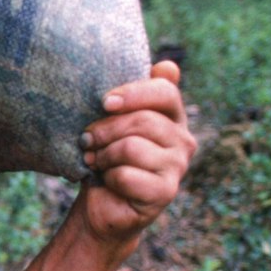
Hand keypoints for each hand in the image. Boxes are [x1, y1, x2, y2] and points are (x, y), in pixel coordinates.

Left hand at [78, 61, 195, 243]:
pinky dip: (108, 177)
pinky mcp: (165, 192)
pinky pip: (126, 175)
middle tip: (87, 141)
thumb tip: (168, 66)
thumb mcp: (114, 121)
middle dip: (104, 130)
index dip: (132, 93)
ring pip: (131, 147)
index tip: (104, 102)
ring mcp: (178, 167)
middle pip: (142, 120)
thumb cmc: (106, 158)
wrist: (101, 204)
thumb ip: (135, 95)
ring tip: (96, 161)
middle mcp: (183, 140)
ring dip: (103, 155)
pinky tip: (107, 181)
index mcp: (173, 116)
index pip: (164, 91)